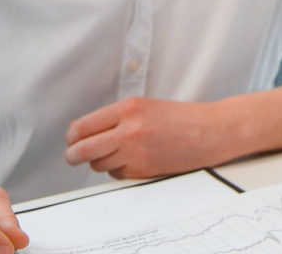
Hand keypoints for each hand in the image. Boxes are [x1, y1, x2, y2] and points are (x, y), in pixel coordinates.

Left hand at [65, 96, 227, 178]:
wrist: (210, 131)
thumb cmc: (182, 118)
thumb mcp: (146, 106)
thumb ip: (113, 117)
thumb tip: (79, 129)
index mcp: (129, 107)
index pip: (83, 126)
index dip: (72, 137)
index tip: (71, 140)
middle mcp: (129, 130)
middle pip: (82, 150)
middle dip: (73, 155)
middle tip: (73, 155)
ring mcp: (134, 152)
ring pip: (98, 164)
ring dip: (100, 161)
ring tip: (116, 152)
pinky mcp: (141, 171)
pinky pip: (116, 175)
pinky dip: (118, 170)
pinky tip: (133, 159)